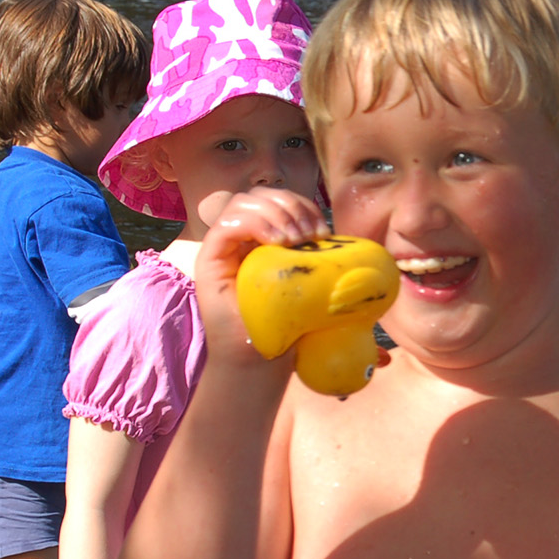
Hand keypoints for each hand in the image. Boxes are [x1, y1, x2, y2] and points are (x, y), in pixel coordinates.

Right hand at [193, 188, 328, 369]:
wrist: (258, 363)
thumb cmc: (287, 330)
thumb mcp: (313, 289)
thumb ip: (323, 265)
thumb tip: (350, 248)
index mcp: (264, 239)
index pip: (278, 200)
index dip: (301, 205)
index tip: (322, 232)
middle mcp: (241, 239)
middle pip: (260, 195)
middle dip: (290, 206)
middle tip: (309, 236)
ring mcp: (223, 248)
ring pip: (242, 202)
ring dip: (275, 213)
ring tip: (294, 240)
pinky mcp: (209, 261)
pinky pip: (225, 224)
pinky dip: (254, 224)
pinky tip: (276, 244)